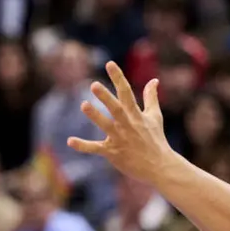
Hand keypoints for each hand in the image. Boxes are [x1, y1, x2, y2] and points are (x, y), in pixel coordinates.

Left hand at [67, 63, 172, 182]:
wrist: (160, 166)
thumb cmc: (156, 140)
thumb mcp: (155, 116)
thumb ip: (151, 97)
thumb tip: (154, 80)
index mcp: (136, 114)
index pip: (126, 92)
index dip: (118, 77)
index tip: (109, 64)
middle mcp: (127, 124)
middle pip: (116, 108)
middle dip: (105, 97)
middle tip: (93, 85)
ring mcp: (120, 138)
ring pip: (106, 125)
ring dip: (95, 116)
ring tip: (84, 105)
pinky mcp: (113, 152)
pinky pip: (96, 148)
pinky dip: (83, 146)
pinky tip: (70, 141)